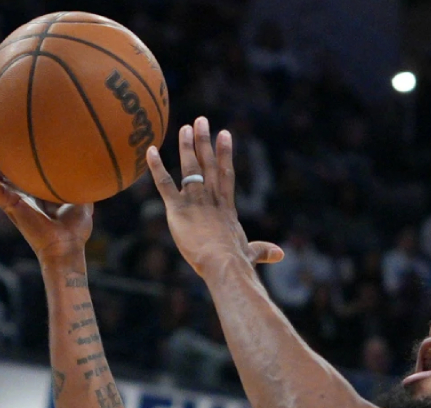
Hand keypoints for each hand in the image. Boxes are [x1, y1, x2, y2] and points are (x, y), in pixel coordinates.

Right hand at [0, 121, 92, 262]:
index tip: (8, 126)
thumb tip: (93, 157)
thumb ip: (81, 178)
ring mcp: (10, 198)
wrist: (67, 248)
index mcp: (31, 190)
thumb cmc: (75, 228)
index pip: (15, 165)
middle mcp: (17, 192)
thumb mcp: (81, 196)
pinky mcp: (7, 205)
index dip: (9, 148)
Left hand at [147, 117, 282, 275]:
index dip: (224, 153)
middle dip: (205, 141)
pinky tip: (151, 150)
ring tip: (184, 128)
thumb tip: (280, 255)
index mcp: (226, 208)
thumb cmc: (237, 261)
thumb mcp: (250, 253)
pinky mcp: (178, 209)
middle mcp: (212, 199)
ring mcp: (195, 201)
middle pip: (208, 164)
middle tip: (201, 121)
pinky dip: (157, 167)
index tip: (225, 134)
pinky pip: (165, 184)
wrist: (224, 263)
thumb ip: (262, 251)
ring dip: (186, 146)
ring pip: (190, 168)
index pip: (226, 174)